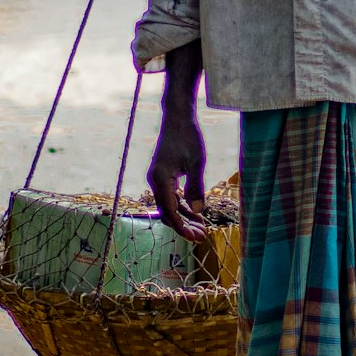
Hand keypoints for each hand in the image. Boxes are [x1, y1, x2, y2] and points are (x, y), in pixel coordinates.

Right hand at [148, 108, 207, 242]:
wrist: (178, 118)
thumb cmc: (188, 137)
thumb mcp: (196, 163)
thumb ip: (196, 187)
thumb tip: (198, 212)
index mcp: (159, 179)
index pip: (169, 212)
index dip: (182, 227)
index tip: (196, 238)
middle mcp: (155, 181)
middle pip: (167, 212)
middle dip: (184, 226)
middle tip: (201, 237)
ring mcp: (158, 179)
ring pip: (169, 206)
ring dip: (184, 217)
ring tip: (201, 228)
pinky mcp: (163, 176)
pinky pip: (171, 197)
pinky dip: (182, 206)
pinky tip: (196, 213)